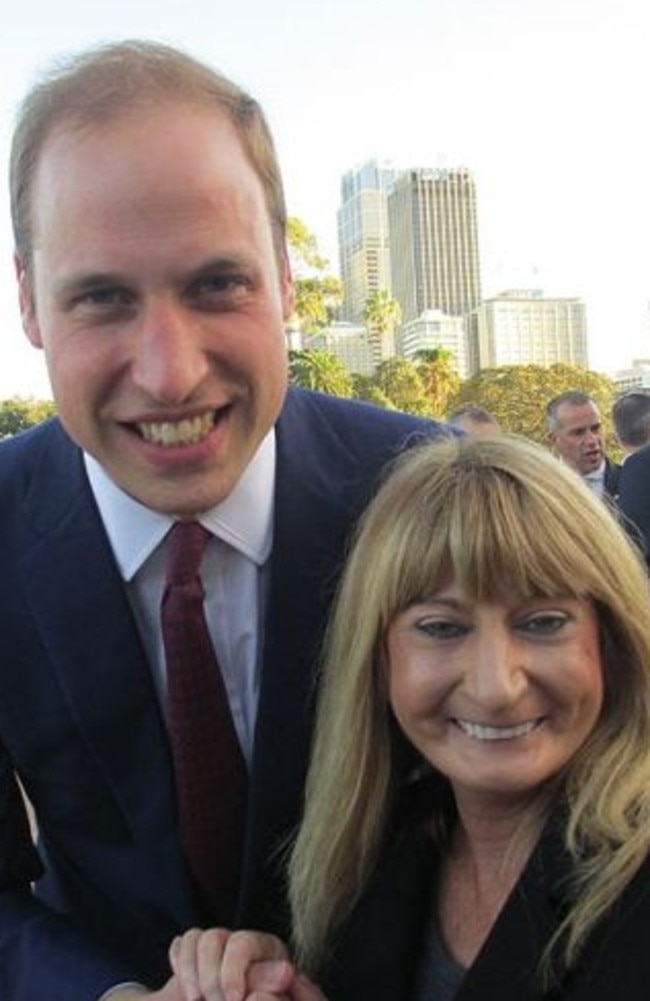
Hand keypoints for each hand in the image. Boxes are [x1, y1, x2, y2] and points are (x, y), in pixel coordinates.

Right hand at [168, 927, 295, 1000]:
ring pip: (195, 938)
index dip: (232, 972)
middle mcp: (241, 940)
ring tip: (198, 1000)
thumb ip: (270, 987)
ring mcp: (217, 945)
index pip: (242, 944)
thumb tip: (285, 973)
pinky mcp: (194, 954)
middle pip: (214, 938)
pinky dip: (181, 969)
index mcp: (267, 949)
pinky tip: (191, 992)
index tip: (233, 1000)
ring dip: (191, 975)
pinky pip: (180, 945)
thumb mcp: (270, 996)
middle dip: (210, 980)